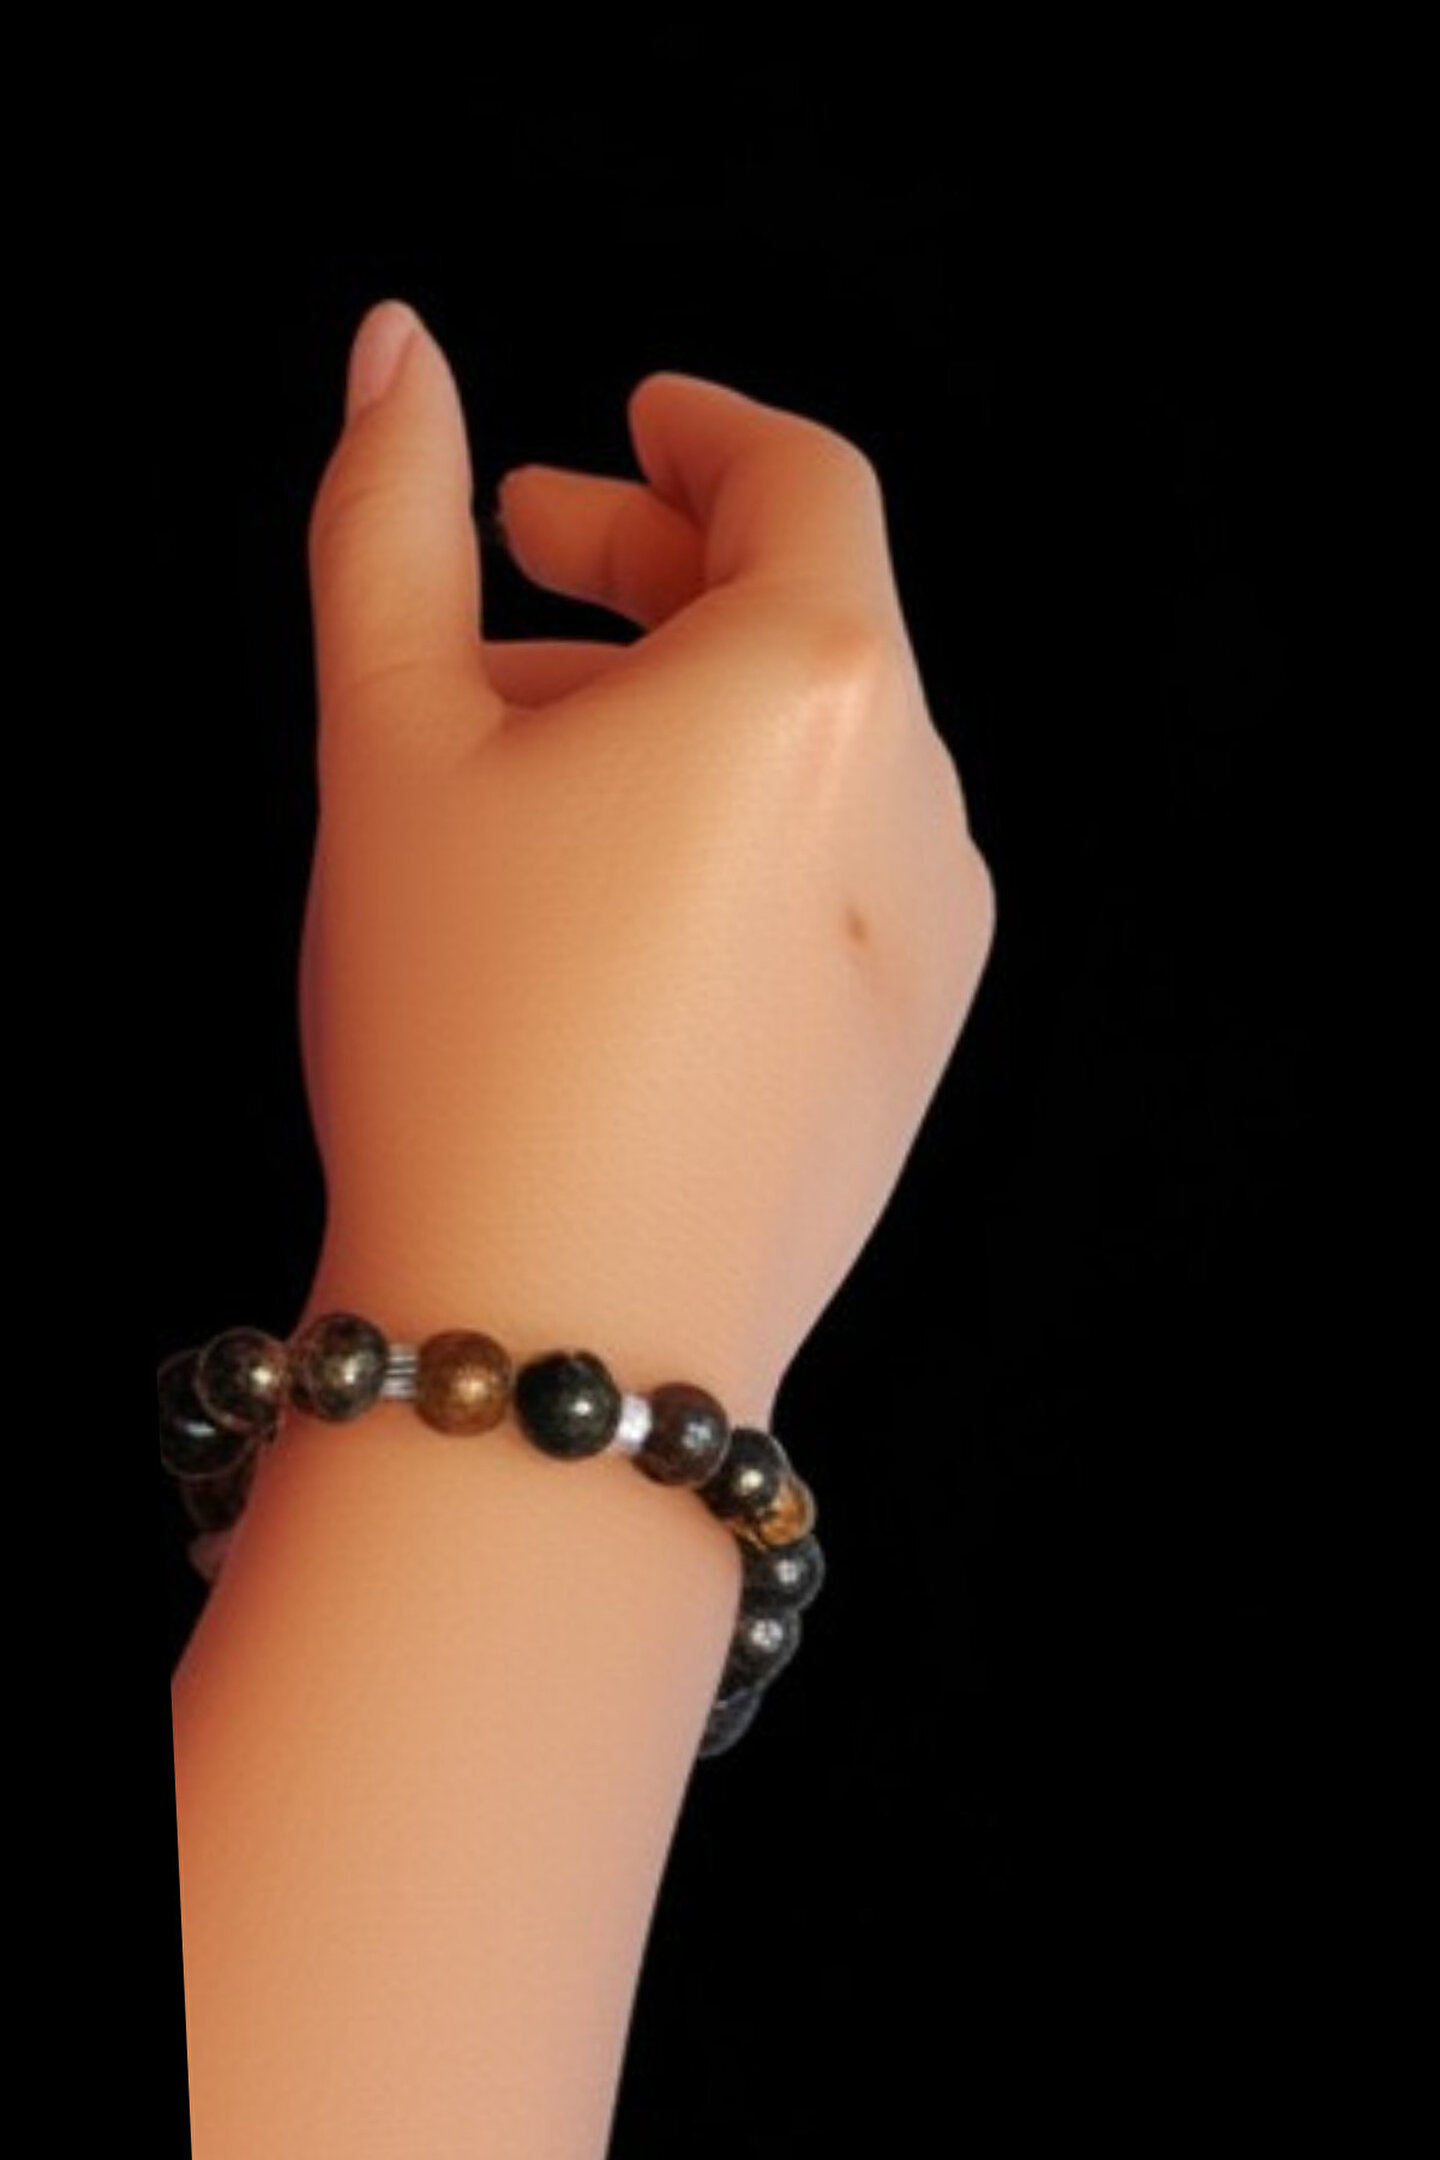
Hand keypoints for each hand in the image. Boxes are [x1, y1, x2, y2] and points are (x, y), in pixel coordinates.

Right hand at [299, 301, 994, 1420]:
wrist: (553, 1333)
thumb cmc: (464, 1031)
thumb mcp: (389, 747)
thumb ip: (387, 521)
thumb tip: (392, 349)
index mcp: (818, 686)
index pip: (799, 480)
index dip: (700, 435)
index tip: (622, 427)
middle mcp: (918, 800)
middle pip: (809, 614)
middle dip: (660, 569)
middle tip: (520, 563)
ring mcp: (934, 935)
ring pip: (813, 754)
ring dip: (681, 708)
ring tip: (520, 751)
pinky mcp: (913, 1042)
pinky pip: (837, 874)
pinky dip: (738, 829)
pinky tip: (610, 892)